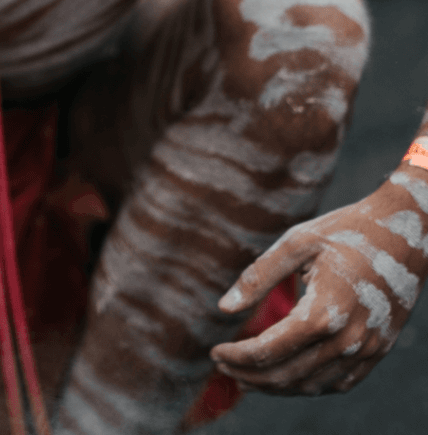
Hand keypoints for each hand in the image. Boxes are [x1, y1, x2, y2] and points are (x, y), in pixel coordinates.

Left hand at [210, 168, 427, 394]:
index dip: (238, 356)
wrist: (405, 236)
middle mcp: (348, 340)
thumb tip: (223, 307)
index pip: (270, 350)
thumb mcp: (295, 243)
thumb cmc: (344, 233)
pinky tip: (285, 375)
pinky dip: (307, 385)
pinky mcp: (377, 352)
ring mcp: (367, 351)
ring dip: (275, 387)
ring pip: (312, 385)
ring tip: (246, 376)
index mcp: (323, 312)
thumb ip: (257, 277)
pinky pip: (338, 383)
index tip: (214, 352)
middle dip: (250, 376)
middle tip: (222, 366)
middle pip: (288, 375)